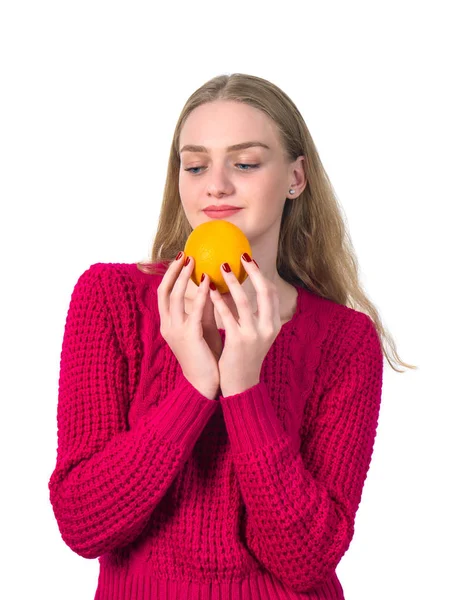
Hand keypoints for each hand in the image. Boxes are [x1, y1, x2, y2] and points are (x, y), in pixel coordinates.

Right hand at [157, 254, 220, 399]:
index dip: (169, 275)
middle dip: (172, 272)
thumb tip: (212, 284)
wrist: (205, 383)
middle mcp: (167, 326)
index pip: (163, 294)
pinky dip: (201, 294)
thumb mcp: (202, 326)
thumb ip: (203, 307)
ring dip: (183, 278)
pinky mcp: (189, 337)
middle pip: (164, 292)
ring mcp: (175, 331)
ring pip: (174, 298)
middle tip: (184, 255)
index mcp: (168, 323)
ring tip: (194, 263)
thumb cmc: (205, 354)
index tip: (180, 258)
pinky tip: (210, 282)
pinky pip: (193, 310)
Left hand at [209, 254, 281, 395]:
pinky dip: (218, 301)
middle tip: (240, 256)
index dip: (261, 275)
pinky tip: (209, 290)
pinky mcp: (238, 341)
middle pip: (265, 291)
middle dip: (253, 271)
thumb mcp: (255, 334)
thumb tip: (238, 290)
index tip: (250, 260)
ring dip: (232, 282)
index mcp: (274, 324)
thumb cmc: (244, 356)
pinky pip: (228, 316)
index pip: (272, 293)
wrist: (241, 384)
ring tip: (221, 267)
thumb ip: (253, 315)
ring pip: (245, 301)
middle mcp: (268, 327)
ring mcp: (254, 335)